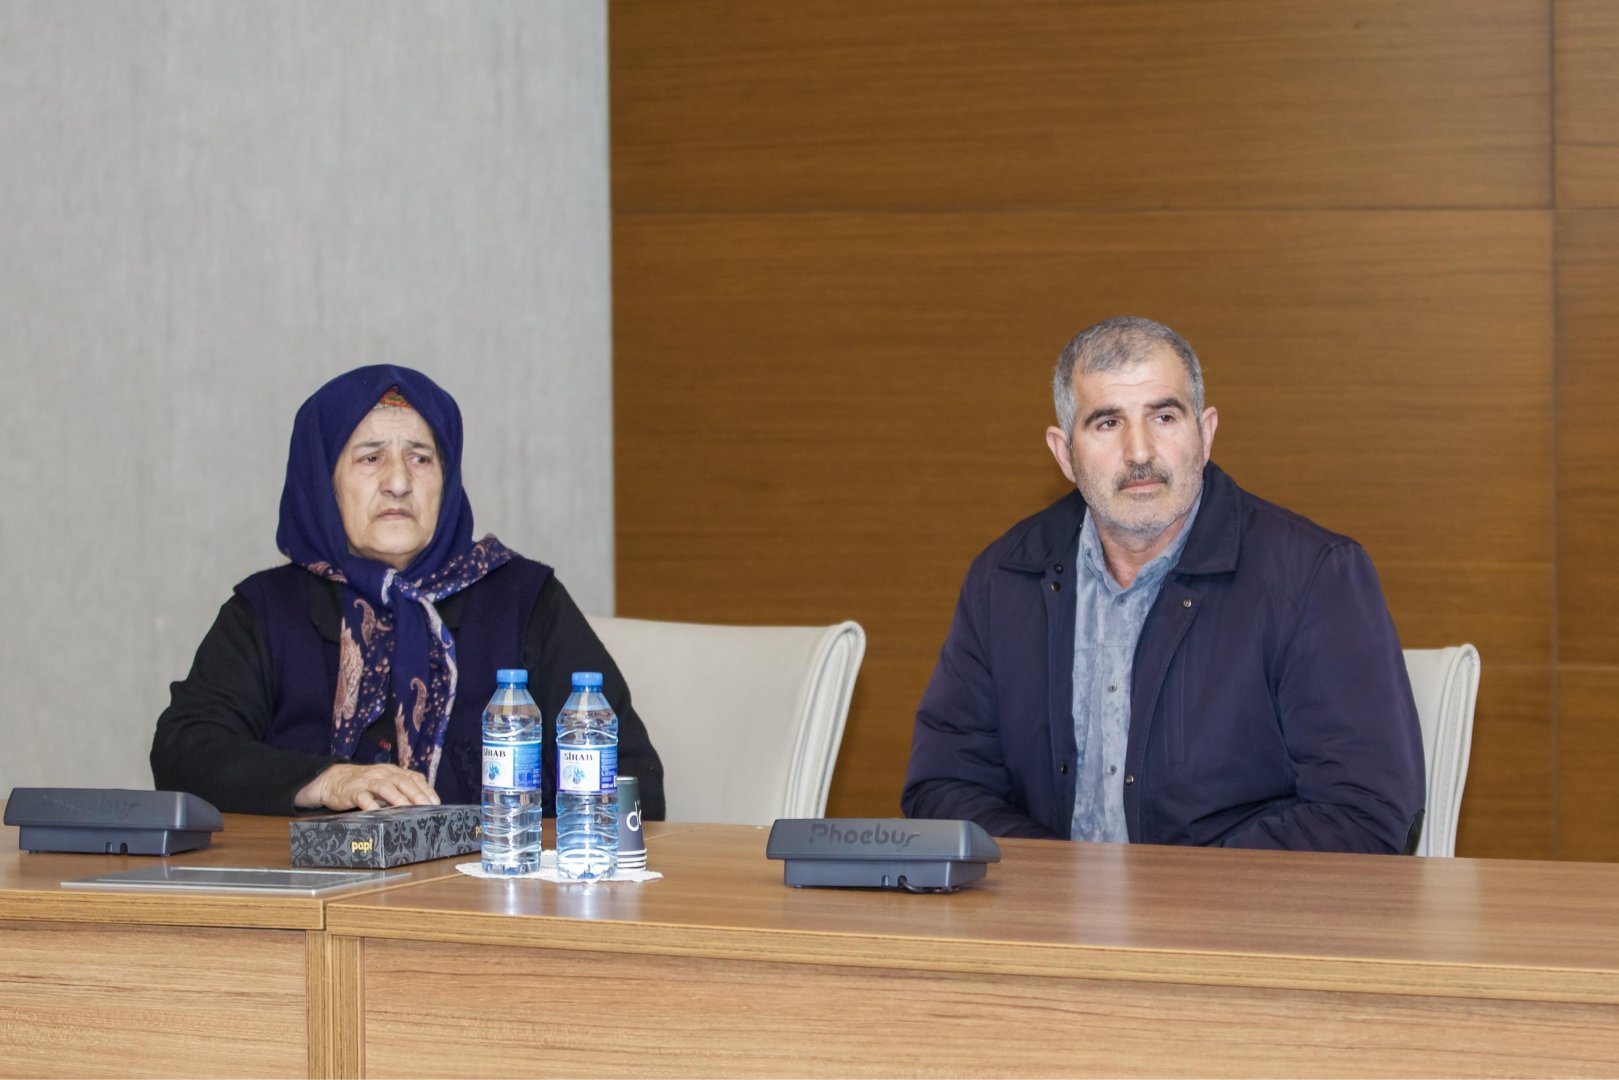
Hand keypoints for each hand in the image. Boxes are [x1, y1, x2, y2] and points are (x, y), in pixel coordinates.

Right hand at [294, 763, 441, 811]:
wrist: (333, 779)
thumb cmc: (364, 784)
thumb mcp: (384, 782)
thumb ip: (400, 790)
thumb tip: (422, 805)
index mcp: (393, 771)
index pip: (414, 777)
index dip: (426, 789)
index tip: (436, 803)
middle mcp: (383, 774)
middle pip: (403, 781)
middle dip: (416, 794)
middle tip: (427, 806)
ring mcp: (367, 782)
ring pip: (385, 787)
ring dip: (398, 798)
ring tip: (408, 808)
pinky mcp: (353, 791)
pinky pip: (363, 798)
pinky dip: (371, 805)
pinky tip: (377, 813)